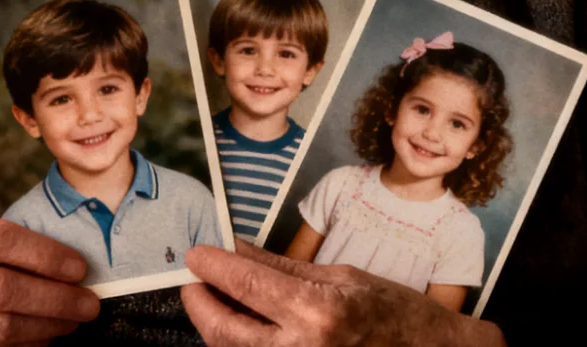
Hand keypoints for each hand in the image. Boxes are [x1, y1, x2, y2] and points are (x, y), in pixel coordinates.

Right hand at [0, 209, 100, 346]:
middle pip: (2, 290)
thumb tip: (70, 267)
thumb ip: (7, 243)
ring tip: (71, 321)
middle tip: (87, 303)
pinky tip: (43, 339)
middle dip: (54, 299)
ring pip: (0, 328)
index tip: (79, 268)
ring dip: (46, 327)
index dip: (45, 255)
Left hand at [181, 241, 504, 346]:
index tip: (195, 253)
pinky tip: (239, 323)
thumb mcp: (339, 275)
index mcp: (317, 310)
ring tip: (214, 299)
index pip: (246, 283)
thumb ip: (281, 267)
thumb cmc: (393, 310)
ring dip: (216, 324)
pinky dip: (240, 342)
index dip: (212, 266)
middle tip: (194, 280)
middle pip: (225, 329)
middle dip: (200, 302)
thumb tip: (237, 248)